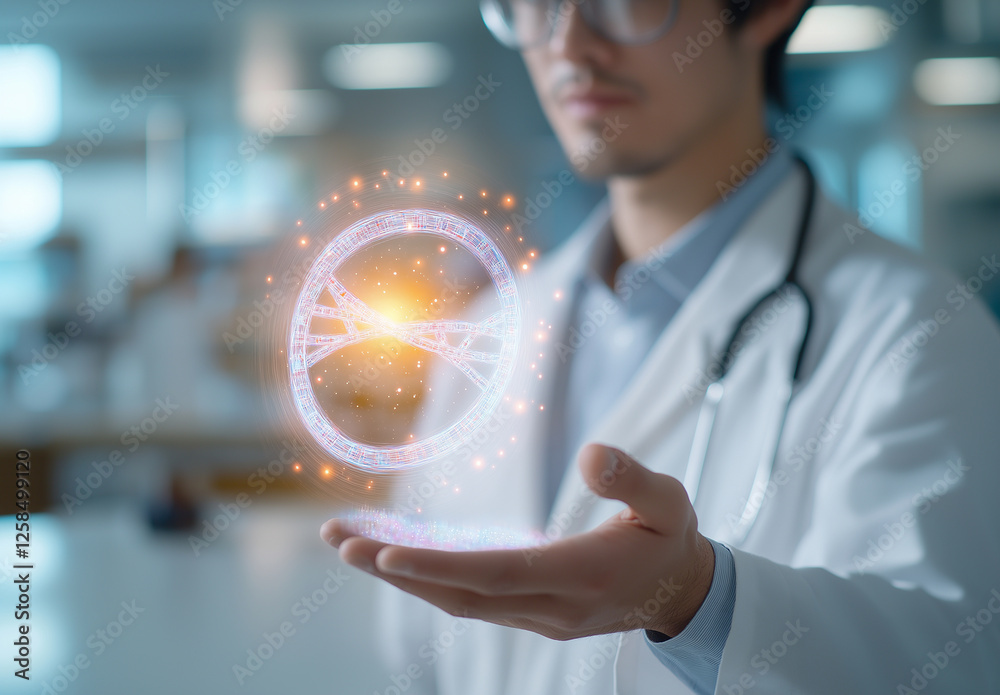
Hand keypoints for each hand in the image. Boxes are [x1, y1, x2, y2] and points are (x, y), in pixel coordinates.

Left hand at [320, 443, 714, 640]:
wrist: (681, 594)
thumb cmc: (671, 539)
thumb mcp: (670, 502)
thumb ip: (633, 479)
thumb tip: (592, 454)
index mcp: (583, 575)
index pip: (501, 575)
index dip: (441, 566)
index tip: (387, 552)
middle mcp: (552, 607)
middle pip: (462, 594)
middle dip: (396, 570)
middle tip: (339, 542)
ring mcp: (539, 618)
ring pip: (459, 602)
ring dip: (401, 577)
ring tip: (350, 546)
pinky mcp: (531, 616)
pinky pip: (470, 601)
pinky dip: (427, 581)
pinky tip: (396, 559)